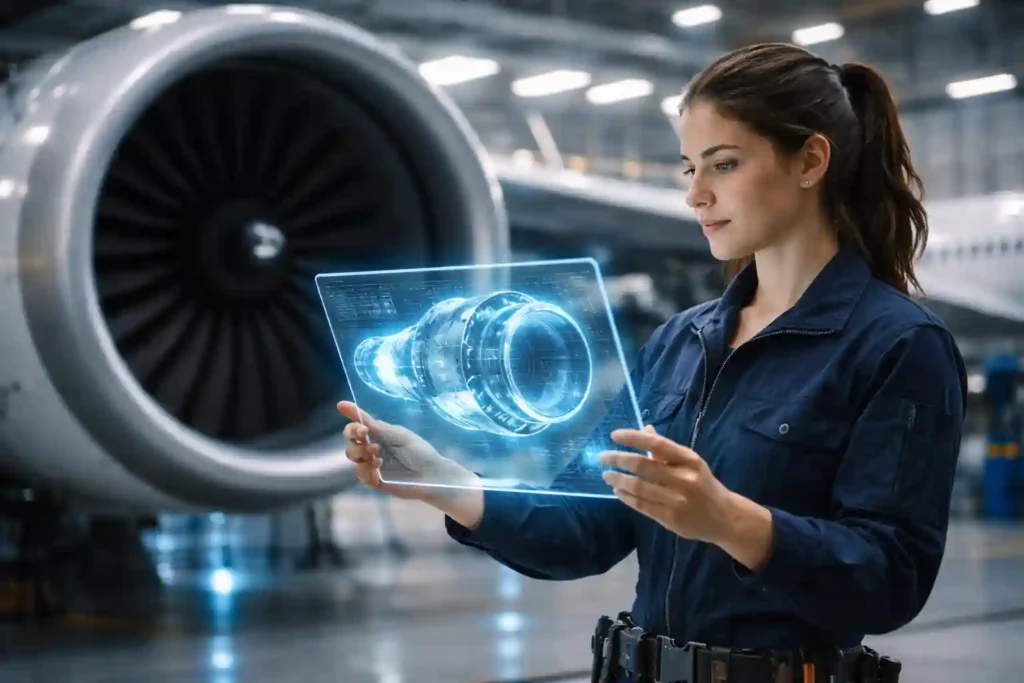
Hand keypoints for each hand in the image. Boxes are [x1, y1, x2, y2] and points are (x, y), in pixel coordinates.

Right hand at [338, 401, 478, 501]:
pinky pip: (361, 474)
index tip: (357, 424)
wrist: (432, 473)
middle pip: (350, 443)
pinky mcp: (375, 480)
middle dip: (354, 438)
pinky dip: (366, 468)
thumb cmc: (418, 450)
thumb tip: (342, 404)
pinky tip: (379, 464)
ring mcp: (372, 466)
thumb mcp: (395, 433)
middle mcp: (372, 450)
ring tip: (377, 452)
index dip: (352, 426)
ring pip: (352, 457)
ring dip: (361, 452)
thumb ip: (371, 423)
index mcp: (377, 436)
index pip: (355, 429)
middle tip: (366, 436)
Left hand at [598, 426, 740, 545]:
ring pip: (638, 487)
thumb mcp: (690, 462)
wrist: (724, 517)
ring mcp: (677, 500)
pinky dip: (625, 496)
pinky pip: (641, 505)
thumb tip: (644, 429)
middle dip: (618, 460)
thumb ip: (665, 449)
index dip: (633, 438)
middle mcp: (684, 479)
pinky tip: (617, 490)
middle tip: (602, 457)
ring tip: (606, 475)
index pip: (656, 445)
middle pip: (643, 466)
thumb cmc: (703, 484)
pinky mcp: (670, 518)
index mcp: (689, 460)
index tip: (614, 435)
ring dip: (617, 479)